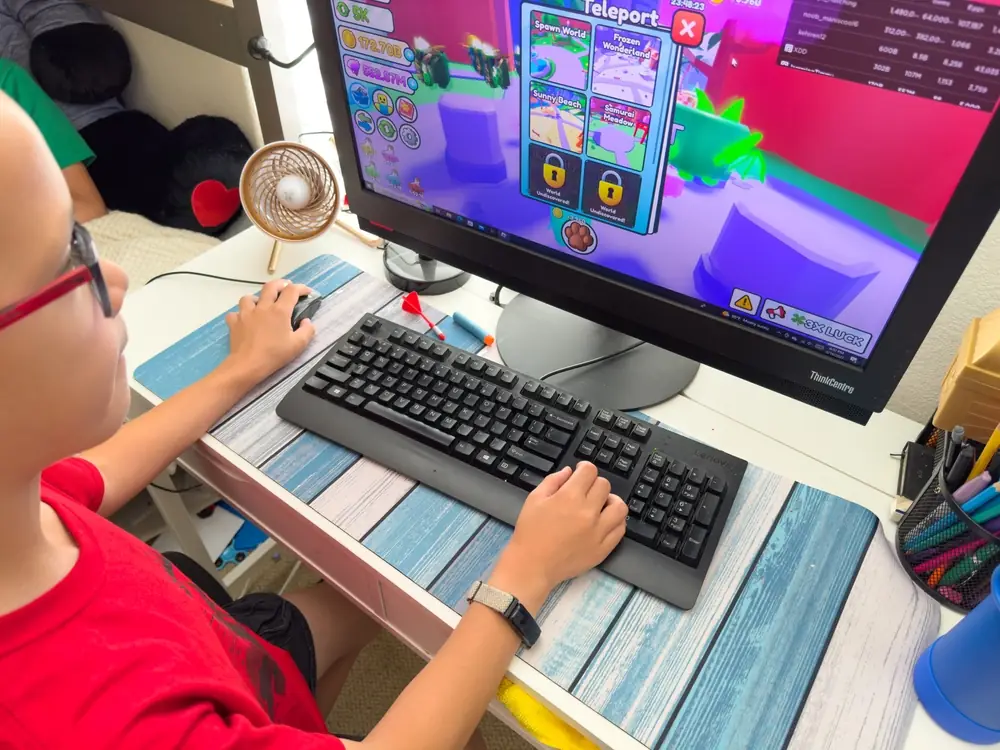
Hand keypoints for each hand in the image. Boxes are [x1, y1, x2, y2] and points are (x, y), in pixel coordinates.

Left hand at [222, 280, 315, 385]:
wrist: (248, 364)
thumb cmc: (275, 354)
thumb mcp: (298, 345)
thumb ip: (307, 330)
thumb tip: (306, 321)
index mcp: (279, 311)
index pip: (291, 291)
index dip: (301, 288)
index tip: (306, 292)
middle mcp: (262, 307)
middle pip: (270, 286)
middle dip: (280, 284)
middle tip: (286, 286)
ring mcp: (246, 313)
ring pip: (249, 297)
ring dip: (257, 298)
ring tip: (261, 304)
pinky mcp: (234, 322)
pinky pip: (235, 313)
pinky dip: (240, 314)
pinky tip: (244, 319)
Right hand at [491, 462, 626, 609]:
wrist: (532, 565)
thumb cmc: (530, 532)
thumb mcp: (534, 499)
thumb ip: (553, 480)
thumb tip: (569, 471)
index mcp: (569, 497)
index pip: (590, 471)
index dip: (584, 469)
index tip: (580, 473)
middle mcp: (588, 512)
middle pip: (605, 486)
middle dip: (594, 484)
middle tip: (585, 491)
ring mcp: (598, 531)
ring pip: (619, 507)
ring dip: (611, 501)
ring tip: (601, 505)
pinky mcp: (603, 548)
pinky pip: (620, 529)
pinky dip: (615, 522)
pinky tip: (604, 522)